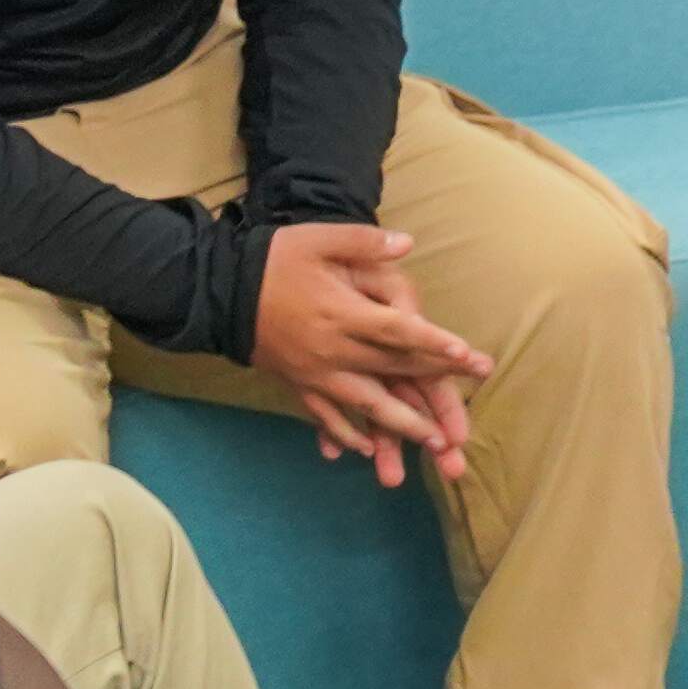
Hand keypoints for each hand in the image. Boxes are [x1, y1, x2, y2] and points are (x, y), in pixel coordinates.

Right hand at [249, 222, 490, 485]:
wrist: (219, 290)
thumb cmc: (275, 260)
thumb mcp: (319, 239)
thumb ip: (364, 243)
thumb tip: (407, 243)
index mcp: (342, 313)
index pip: (399, 332)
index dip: (434, 344)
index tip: (467, 357)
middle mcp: (333, 350)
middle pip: (392, 374)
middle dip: (435, 393)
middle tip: (468, 413)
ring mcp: (314, 372)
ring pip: (366, 405)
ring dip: (401, 428)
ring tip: (434, 445)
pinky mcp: (296, 383)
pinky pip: (323, 415)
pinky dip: (343, 434)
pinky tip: (363, 449)